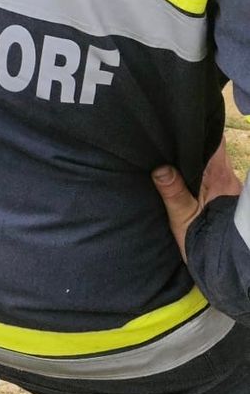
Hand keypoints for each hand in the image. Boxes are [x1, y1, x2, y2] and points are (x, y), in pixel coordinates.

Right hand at [153, 140, 243, 262]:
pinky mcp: (231, 199)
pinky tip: (187, 177)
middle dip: (195, 145)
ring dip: (199, 160)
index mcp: (218, 177)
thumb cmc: (203, 244)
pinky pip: (216, 177)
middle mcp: (229, 178)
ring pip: (215, 163)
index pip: (214, 143)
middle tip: (171, 140)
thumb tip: (161, 167)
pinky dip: (203, 173)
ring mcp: (232, 188)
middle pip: (213, 151)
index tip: (181, 124)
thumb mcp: (182, 219)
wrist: (225, 269)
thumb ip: (173, 192)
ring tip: (175, 157)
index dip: (200, 131)